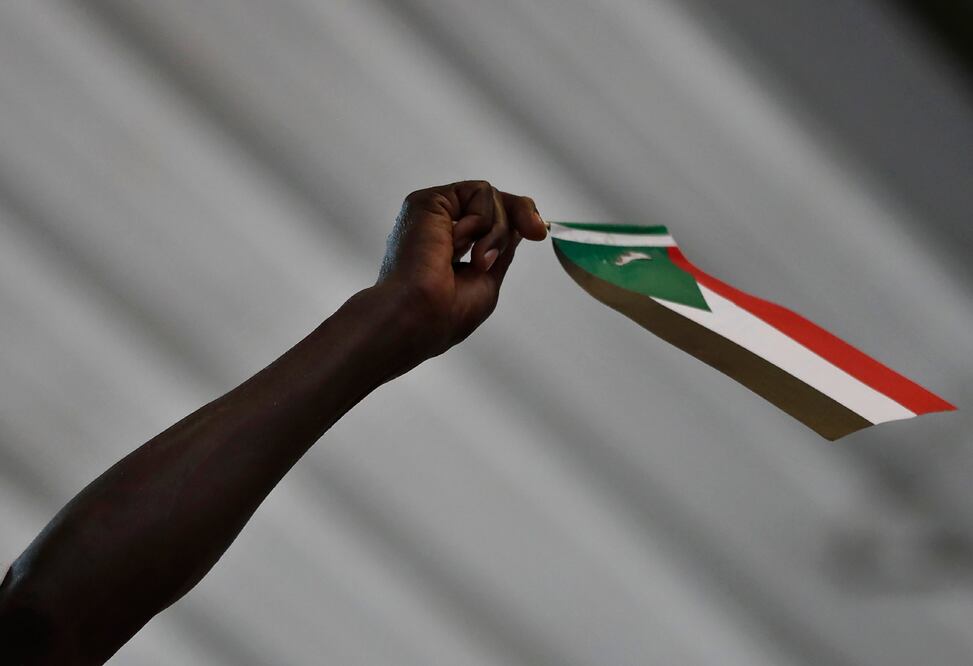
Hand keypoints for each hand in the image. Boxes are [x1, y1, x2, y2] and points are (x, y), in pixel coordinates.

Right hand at [376, 180, 546, 359]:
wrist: (419, 316)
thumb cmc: (445, 314)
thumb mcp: (487, 281)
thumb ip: (500, 250)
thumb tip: (519, 225)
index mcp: (448, 248)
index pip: (490, 220)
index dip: (518, 219)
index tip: (539, 233)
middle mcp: (439, 227)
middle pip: (494, 202)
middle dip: (522, 213)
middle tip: (537, 232)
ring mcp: (434, 214)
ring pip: (491, 198)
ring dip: (496, 233)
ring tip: (478, 261)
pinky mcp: (429, 201)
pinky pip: (479, 192)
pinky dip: (482, 220)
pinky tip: (457, 245)